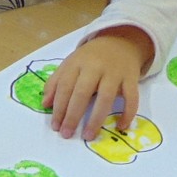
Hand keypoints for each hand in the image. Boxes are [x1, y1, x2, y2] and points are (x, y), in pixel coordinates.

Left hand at [42, 26, 152, 140]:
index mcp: (77, 63)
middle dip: (73, 115)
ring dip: (96, 118)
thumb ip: (55, 82)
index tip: (55, 126)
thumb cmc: (90, 58)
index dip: (59, 107)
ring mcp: (115, 72)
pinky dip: (128, 112)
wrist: (120, 41)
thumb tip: (45, 104)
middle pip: (82, 93)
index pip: (65, 86)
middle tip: (67, 134)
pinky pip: (132, 97)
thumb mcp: (70, 64)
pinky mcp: (131, 78)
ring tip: (88, 136)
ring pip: (106, 97)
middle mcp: (95, 67)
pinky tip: (121, 126)